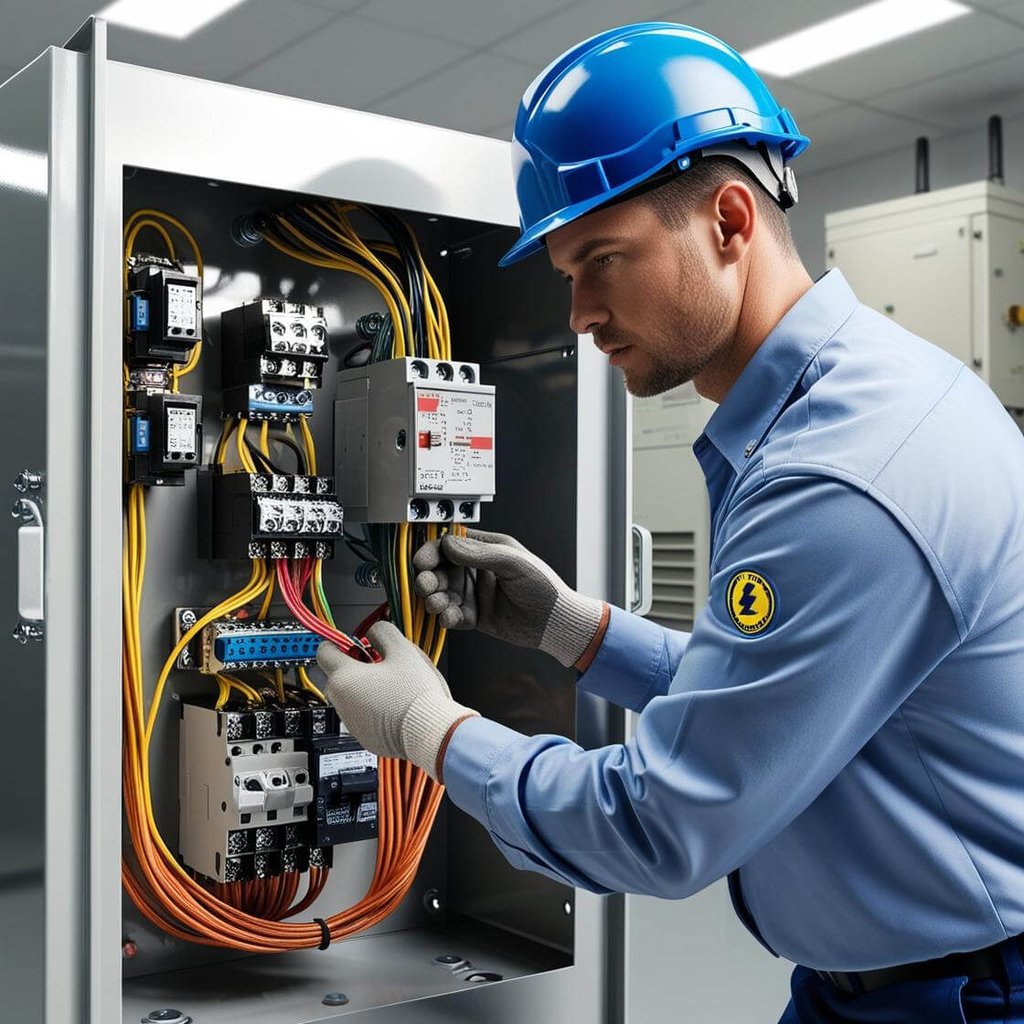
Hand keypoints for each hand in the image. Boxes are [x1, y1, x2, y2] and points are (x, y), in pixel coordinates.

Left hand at [316, 622, 477, 782]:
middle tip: (379, 662)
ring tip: (393, 685)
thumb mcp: (403, 649)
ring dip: (364, 688)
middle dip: (355, 666)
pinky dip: (373, 708)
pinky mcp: (364, 737)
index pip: (324, 651)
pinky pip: (362, 716)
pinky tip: (395, 704)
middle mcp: (341, 702)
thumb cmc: (415, 695)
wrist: (430, 732)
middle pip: (337, 675)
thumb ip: (382, 633)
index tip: (350, 642)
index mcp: (344, 678)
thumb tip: (375, 632)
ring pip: (350, 696)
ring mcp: (352, 722)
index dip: (337, 642)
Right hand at [412, 528, 606, 667]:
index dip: (432, 552)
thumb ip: (480, 553)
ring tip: (437, 604)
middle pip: (440, 570)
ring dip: (434, 598)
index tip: (423, 562)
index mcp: (485, 549)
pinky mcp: (474, 616)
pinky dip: (446, 617)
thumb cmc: (544, 586)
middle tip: (426, 585)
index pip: (449, 545)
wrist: (555, 622)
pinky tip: (449, 617)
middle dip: (429, 578)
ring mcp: (474, 593)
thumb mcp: (513, 562)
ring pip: (442, 593)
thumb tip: (449, 543)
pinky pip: (452, 615)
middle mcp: (476, 570)